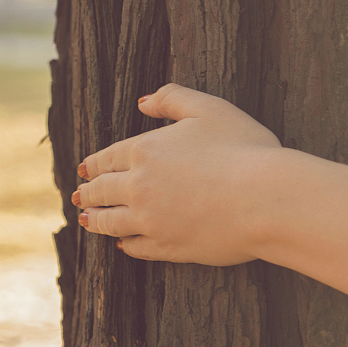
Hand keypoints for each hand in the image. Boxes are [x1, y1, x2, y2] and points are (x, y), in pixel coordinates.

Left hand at [74, 83, 283, 264]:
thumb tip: (143, 103)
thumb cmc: (245, 149)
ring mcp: (152, 221)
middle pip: (101, 192)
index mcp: (145, 151)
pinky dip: (125, 245)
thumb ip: (174, 98)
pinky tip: (123, 244)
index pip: (105, 159)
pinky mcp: (169, 246)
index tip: (83, 170)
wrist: (267, 199)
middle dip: (88, 193)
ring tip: (88, 221)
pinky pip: (136, 248)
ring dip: (96, 221)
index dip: (92, 165)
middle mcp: (139, 187)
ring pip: (111, 223)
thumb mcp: (210, 109)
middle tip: (79, 196)